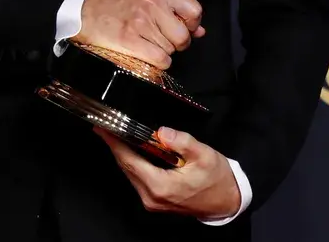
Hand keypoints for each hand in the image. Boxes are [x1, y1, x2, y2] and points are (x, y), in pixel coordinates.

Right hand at [76, 0, 204, 68]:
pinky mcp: (130, 39)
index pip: (194, 11)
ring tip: (145, 40)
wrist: (87, 13)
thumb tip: (199, 31)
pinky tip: (145, 52)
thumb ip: (176, 11)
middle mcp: (152, 3)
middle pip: (183, 36)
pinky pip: (161, 60)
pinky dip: (156, 61)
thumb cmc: (119, 6)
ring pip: (171, 50)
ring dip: (161, 51)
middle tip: (160, 37)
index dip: (190, 24)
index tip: (179, 27)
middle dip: (176, 43)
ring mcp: (141, 22)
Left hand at [96, 127, 241, 220]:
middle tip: (106, 126)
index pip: (129, 160)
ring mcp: (151, 201)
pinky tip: (132, 150)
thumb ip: (182, 142)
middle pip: (126, 167)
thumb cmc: (217, 178)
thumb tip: (161, 132)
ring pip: (130, 173)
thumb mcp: (204, 155)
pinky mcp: (154, 201)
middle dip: (115, 146)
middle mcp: (151, 197)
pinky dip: (133, 163)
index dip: (113, 143)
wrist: (227, 201)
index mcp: (160, 186)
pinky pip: (137, 178)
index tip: (101, 128)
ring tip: (117, 134)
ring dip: (123, 154)